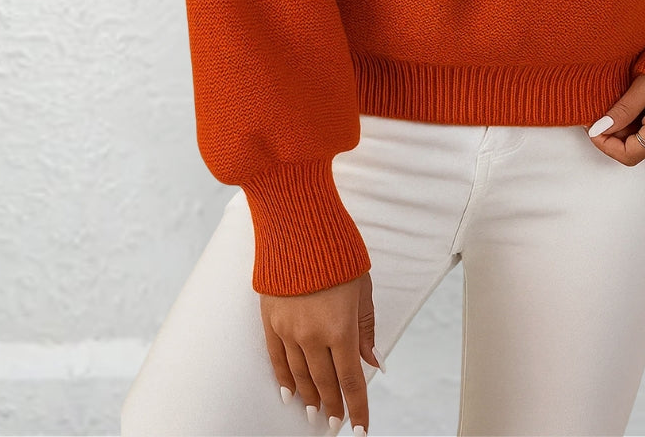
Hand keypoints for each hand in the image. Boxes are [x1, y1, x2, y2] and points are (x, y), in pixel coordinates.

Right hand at [260, 269, 380, 434]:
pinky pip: (277, 359)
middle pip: (324, 382)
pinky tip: (289, 392)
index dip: (357, 408)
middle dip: (332, 404)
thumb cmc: (337, 253)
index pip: (351, 380)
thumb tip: (374, 361)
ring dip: (309, 396)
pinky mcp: (270, 320)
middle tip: (335, 421)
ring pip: (300, 375)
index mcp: (341, 328)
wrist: (299, 228)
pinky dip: (284, 378)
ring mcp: (289, 330)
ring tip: (315, 411)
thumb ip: (366, 327)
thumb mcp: (362, 288)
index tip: (361, 428)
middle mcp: (313, 335)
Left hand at [585, 73, 644, 164]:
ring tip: (619, 106)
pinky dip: (643, 128)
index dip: (605, 145)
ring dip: (629, 132)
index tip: (592, 127)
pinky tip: (637, 106)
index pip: (628, 155)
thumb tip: (599, 128)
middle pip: (637, 151)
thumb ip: (623, 108)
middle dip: (615, 137)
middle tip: (602, 114)